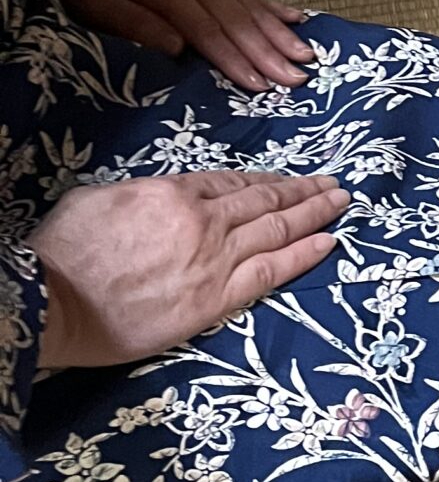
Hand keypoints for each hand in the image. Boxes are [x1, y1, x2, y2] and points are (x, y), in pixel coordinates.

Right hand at [30, 174, 349, 370]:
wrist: (53, 301)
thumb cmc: (63, 252)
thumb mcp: (97, 200)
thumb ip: (140, 196)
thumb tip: (156, 199)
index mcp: (172, 193)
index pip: (229, 182)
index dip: (263, 181)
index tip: (284, 181)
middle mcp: (202, 221)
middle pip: (263, 200)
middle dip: (302, 190)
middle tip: (332, 183)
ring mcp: (214, 260)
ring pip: (276, 229)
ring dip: (314, 213)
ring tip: (341, 202)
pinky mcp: (215, 299)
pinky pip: (271, 272)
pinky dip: (304, 255)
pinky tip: (330, 242)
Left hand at [41, 0, 314, 90]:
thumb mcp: (97, 8)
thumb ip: (137, 26)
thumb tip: (178, 48)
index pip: (206, 29)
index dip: (233, 58)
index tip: (258, 84)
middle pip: (236, 18)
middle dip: (269, 51)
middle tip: (296, 78)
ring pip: (248, 5)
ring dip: (279, 32)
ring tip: (305, 55)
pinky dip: (272, 8)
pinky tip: (297, 18)